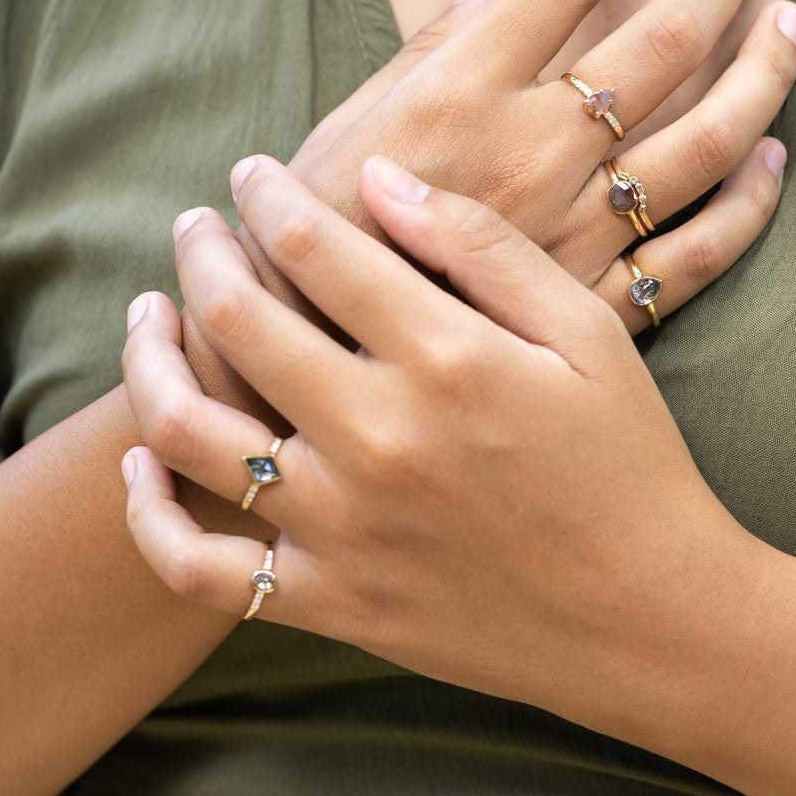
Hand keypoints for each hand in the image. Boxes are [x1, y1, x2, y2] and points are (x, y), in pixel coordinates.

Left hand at [122, 157, 762, 726]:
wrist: (652, 620)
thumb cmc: (629, 464)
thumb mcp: (588, 333)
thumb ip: (483, 247)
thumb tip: (378, 179)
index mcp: (445, 360)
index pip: (313, 248)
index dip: (267, 196)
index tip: (251, 174)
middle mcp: (377, 440)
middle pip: (237, 321)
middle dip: (201, 254)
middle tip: (194, 228)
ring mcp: (342, 530)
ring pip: (187, 432)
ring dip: (149, 358)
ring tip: (148, 316)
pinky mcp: (329, 601)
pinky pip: (197, 566)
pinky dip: (149, 513)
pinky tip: (143, 461)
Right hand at [181, 0, 795, 425]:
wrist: (313, 378)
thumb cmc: (310, 244)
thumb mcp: (345, 128)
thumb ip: (425, 50)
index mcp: (459, 98)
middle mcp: (534, 155)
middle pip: (658, 48)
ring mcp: (579, 232)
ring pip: (705, 139)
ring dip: (762, 73)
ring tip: (793, 26)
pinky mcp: (600, 305)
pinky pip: (699, 250)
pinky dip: (749, 202)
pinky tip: (774, 158)